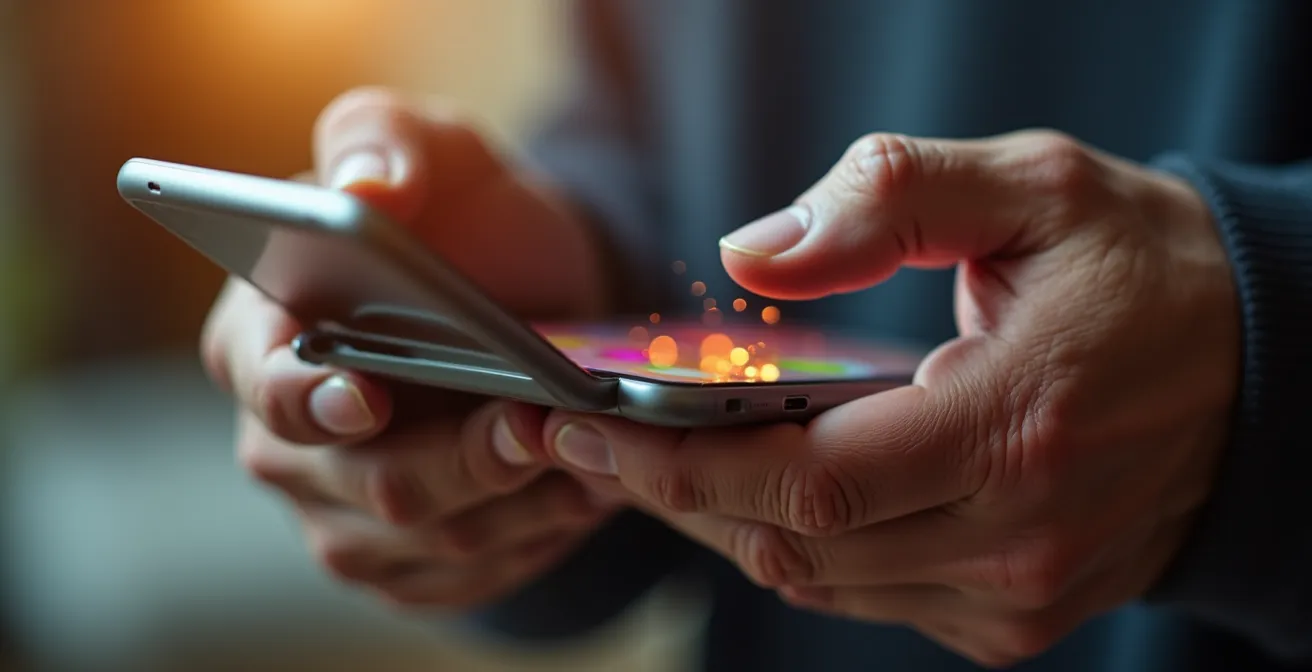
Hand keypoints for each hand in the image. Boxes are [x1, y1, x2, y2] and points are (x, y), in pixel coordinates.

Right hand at [203, 88, 613, 609]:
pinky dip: (532, 539)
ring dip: (517, 503)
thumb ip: (383, 140)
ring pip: (429, 539)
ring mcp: (344, 508)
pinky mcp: (407, 557)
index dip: (308, 397)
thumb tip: (367, 187)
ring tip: (588, 455)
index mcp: (263, 336)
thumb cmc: (464, 214)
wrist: (533, 289)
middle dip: (461, 459)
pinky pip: (467, 575)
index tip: (365, 395)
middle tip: (534, 421)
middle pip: (366, 481)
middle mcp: (288, 438)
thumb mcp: (433, 146)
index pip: (266, 384)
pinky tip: (580, 493)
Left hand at [536, 131, 1238, 666]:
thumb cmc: (1140, 272)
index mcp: (1014, 426)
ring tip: (656, 461)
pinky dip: (799, 549)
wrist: (1263, 372)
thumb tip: (753, 255)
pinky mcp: (1016, 616)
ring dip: (726, 524)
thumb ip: (889, 202)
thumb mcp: (1031, 189)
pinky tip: (763, 493)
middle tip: (587, 444)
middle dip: (672, 496)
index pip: (806, 482)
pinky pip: (868, 597)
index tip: (586, 433)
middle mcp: (1016, 535)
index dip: (681, 467)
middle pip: (792, 545)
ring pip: (819, 582)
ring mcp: (1018, 592)